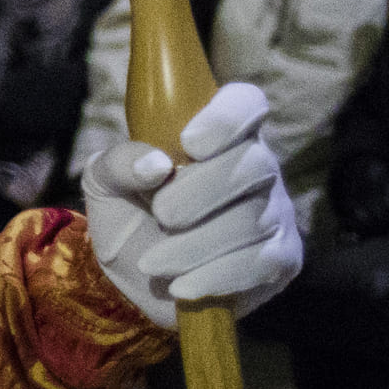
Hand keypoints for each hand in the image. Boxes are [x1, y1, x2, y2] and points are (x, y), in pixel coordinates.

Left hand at [81, 80, 305, 329]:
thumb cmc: (129, 212)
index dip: (226, 118)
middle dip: (202, 191)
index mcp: (219, 133)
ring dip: (198, 243)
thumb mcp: (105, 183)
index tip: (189, 142)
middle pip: (255, 163)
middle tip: (161, 213)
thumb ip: (118, 163)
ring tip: (155, 261)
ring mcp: (276, 212)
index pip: (245, 102)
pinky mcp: (282, 259)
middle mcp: (258, 165)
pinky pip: (264, 262)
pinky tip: (181, 286)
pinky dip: (216, 275)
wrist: (139, 277)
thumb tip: (155, 165)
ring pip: (255, 218)